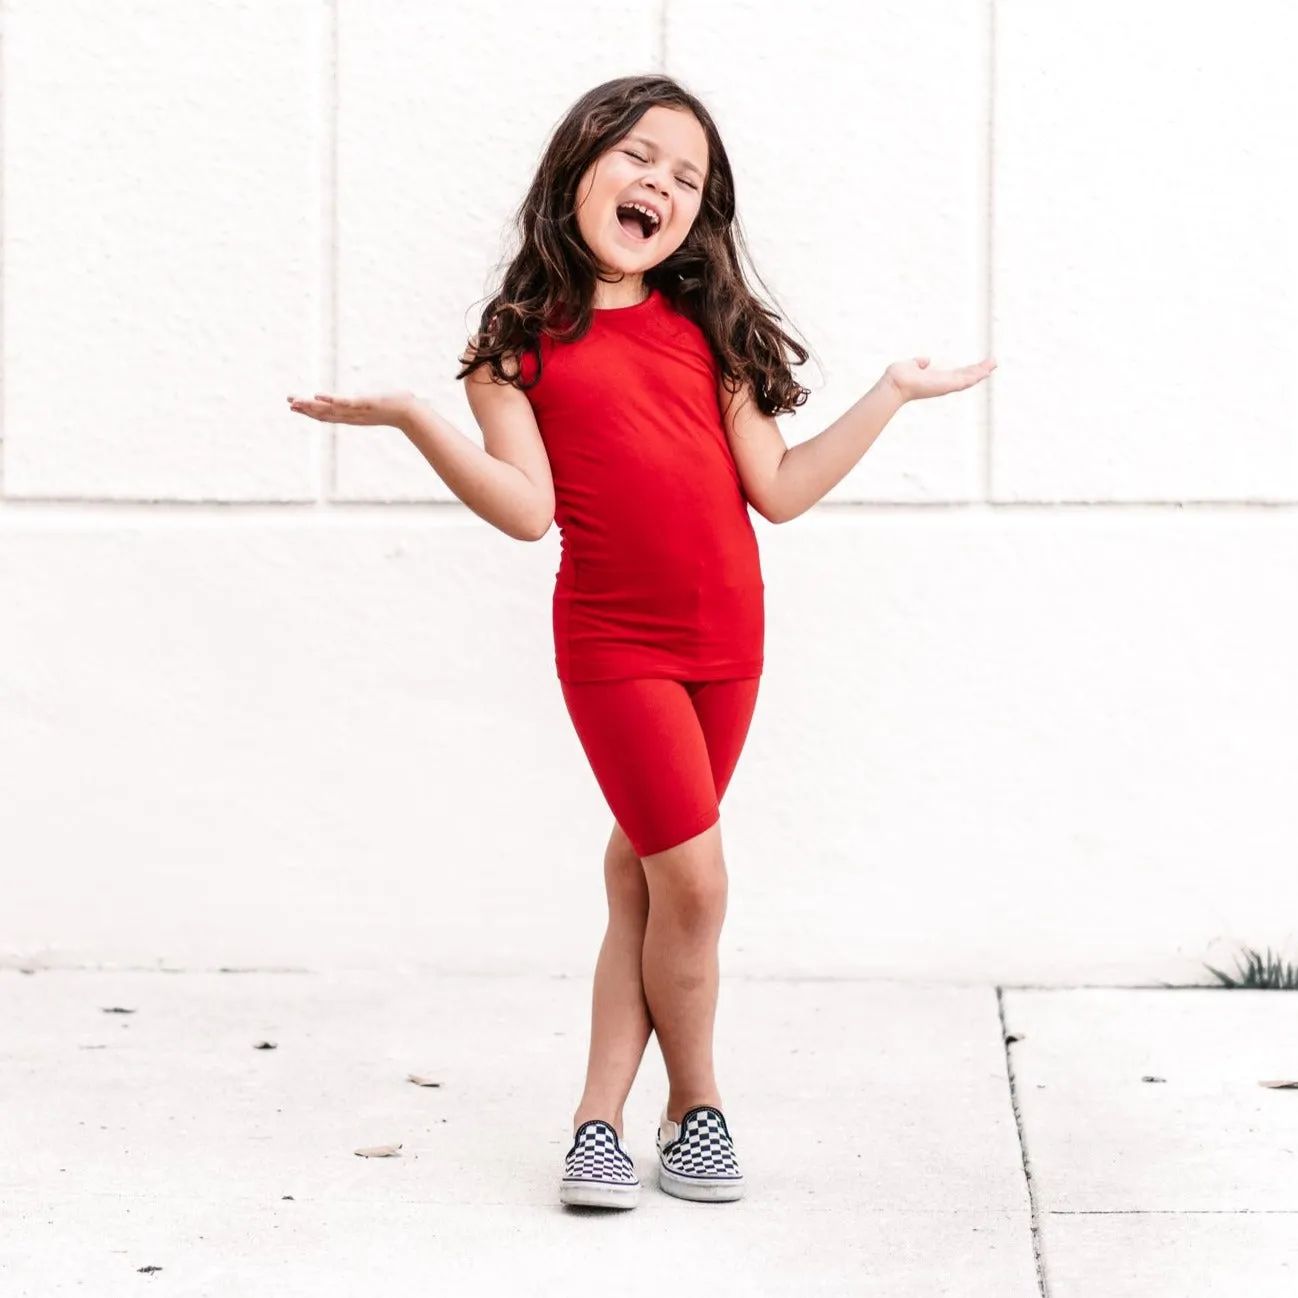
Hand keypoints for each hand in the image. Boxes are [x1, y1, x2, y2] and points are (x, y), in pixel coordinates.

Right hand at [286, 389, 415, 428]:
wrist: (410, 412)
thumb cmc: (395, 407)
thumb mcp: (374, 406)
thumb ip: (365, 403)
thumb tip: (362, 398)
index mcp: (351, 416)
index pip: (326, 416)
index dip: (310, 412)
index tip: (295, 407)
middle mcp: (351, 416)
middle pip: (324, 414)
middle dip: (305, 409)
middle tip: (288, 402)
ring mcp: (356, 411)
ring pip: (329, 410)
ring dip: (311, 406)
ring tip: (295, 401)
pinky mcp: (364, 404)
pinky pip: (345, 403)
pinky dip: (331, 400)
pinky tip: (318, 395)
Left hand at [884, 356, 996, 402]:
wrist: (895, 384)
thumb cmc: (900, 377)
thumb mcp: (912, 366)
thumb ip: (919, 363)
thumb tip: (925, 360)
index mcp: (937, 379)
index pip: (957, 374)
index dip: (969, 370)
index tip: (980, 366)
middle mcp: (943, 384)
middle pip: (966, 377)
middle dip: (980, 370)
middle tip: (993, 363)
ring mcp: (945, 386)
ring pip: (968, 379)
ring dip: (981, 372)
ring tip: (993, 364)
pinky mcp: (945, 386)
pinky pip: (964, 381)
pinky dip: (974, 376)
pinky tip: (985, 372)